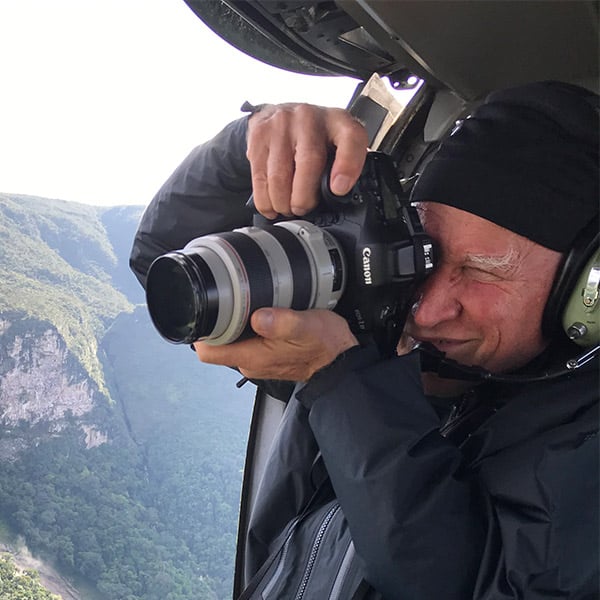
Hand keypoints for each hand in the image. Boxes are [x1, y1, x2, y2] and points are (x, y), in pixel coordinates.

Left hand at [193, 307, 358, 381]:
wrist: (341, 363)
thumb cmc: (325, 346)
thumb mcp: (306, 327)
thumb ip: (282, 322)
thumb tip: (259, 317)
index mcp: (252, 357)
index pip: (207, 352)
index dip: (200, 332)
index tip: (204, 310)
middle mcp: (250, 362)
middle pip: (217, 344)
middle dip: (216, 322)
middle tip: (225, 298)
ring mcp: (258, 361)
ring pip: (232, 342)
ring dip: (233, 324)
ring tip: (242, 302)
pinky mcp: (267, 356)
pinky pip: (247, 342)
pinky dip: (248, 328)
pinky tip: (259, 313)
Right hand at [246, 103, 368, 218]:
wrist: (281, 113)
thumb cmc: (315, 137)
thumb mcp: (338, 145)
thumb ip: (344, 167)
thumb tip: (336, 197)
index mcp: (339, 121)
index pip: (351, 138)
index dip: (347, 166)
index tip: (339, 189)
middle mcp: (310, 117)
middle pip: (308, 161)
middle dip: (304, 197)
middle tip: (302, 209)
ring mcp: (282, 123)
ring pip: (279, 174)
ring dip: (282, 202)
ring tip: (286, 209)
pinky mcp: (259, 133)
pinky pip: (259, 175)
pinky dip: (264, 199)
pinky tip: (270, 206)